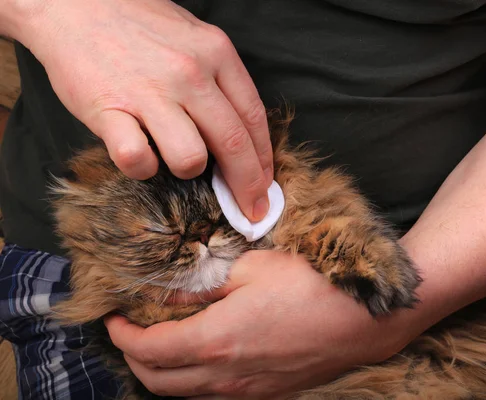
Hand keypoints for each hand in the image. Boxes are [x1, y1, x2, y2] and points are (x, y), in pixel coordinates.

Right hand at [19, 0, 271, 219]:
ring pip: (191, 159)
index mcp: (216, 53)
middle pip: (234, 146)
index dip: (264, 160)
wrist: (71, 3)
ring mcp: (149, 92)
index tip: (265, 184)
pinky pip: (137, 160)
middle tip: (251, 210)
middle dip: (248, 187)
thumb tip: (242, 134)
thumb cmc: (136, 23)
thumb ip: (219, 80)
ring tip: (171, 155)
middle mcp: (189, 73)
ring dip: (188, 170)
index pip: (254, 119)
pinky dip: (141, 168)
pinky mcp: (109, 110)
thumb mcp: (193, 37)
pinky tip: (138, 154)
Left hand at [105, 251, 412, 398]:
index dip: (122, 334)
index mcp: (215, 341)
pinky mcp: (265, 394)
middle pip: (157, 381)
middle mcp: (225, 377)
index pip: (147, 350)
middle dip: (134, 357)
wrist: (365, 320)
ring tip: (162, 340)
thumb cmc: (311, 285)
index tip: (113, 317)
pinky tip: (202, 353)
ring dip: (162, 370)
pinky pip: (213, 396)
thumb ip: (202, 286)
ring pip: (183, 394)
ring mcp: (246, 391)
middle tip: (132, 329)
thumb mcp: (250, 270)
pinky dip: (192, 380)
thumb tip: (166, 294)